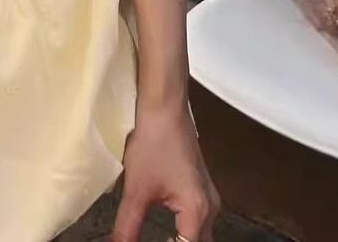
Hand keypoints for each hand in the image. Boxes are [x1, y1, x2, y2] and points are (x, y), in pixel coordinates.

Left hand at [112, 102, 219, 241]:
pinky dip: (186, 231)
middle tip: (158, 240)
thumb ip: (127, 226)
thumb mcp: (135, 190)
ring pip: (201, 234)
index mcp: (197, 211)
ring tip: (162, 240)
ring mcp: (209, 196)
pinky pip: (200, 221)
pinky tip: (169, 233)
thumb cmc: (152, 144)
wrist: (164, 108)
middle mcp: (210, 207)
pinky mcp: (202, 187)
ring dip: (183, 241)